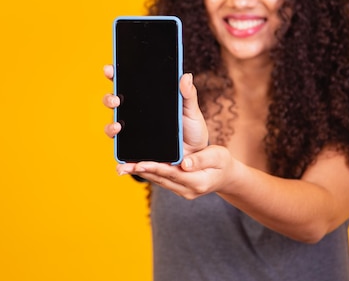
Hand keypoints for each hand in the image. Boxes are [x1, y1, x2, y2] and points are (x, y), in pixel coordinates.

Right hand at [102, 65, 208, 155]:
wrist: (195, 157)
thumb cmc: (192, 129)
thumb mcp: (191, 110)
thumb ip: (188, 95)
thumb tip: (186, 75)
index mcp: (147, 99)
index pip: (126, 83)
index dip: (115, 74)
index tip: (109, 70)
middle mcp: (134, 115)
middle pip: (114, 102)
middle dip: (109, 98)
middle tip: (116, 99)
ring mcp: (132, 133)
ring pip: (113, 127)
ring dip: (110, 126)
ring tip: (117, 127)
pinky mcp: (135, 152)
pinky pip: (123, 154)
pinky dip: (120, 159)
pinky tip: (121, 162)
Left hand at [118, 145, 238, 199]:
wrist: (226, 176)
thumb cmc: (222, 163)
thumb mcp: (218, 156)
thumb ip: (201, 159)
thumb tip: (184, 164)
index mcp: (197, 182)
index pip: (172, 174)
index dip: (155, 168)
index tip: (140, 163)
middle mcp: (186, 189)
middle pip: (160, 179)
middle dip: (141, 172)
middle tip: (122, 167)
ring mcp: (181, 190)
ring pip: (157, 181)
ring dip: (140, 173)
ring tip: (122, 168)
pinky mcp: (177, 187)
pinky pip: (160, 180)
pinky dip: (148, 173)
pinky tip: (135, 166)